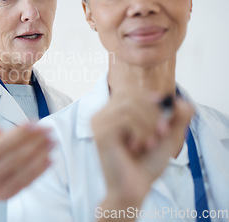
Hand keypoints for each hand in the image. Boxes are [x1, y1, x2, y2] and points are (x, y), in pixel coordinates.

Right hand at [0, 123, 53, 221]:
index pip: (2, 144)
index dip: (20, 133)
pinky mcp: (6, 196)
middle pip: (15, 156)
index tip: (34, 123)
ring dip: (41, 154)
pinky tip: (48, 160)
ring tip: (52, 142)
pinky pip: (26, 182)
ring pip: (23, 170)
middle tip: (47, 130)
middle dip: (35, 141)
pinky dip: (39, 171)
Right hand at [92, 89, 192, 220]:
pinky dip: (139, 132)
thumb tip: (183, 102)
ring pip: (128, 105)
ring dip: (147, 124)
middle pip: (131, 95)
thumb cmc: (145, 165)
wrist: (134, 189)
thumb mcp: (166, 137)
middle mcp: (102, 115)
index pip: (132, 92)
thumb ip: (177, 118)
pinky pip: (124, 119)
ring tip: (150, 143)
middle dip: (153, 113)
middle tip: (162, 133)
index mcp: (113, 113)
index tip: (165, 124)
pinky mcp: (100, 133)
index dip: (152, 102)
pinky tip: (137, 147)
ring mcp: (99, 123)